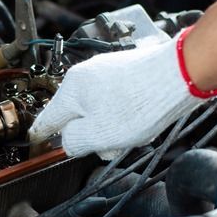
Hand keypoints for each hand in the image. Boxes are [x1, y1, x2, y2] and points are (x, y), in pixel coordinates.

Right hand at [28, 33, 204, 158]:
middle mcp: (86, 75)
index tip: (36, 140)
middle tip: (110, 146)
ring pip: (100, 110)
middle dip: (91, 134)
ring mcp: (108, 71)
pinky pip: (118, 101)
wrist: (180, 75)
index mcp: (72, 89)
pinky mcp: (128, 72)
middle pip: (77, 115)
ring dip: (112, 127)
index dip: (42, 134)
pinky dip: (127, 115)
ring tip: (134, 132)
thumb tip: (68, 142)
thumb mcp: (99, 135)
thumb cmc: (142, 103)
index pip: (48, 118)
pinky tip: (144, 119)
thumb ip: (74, 141)